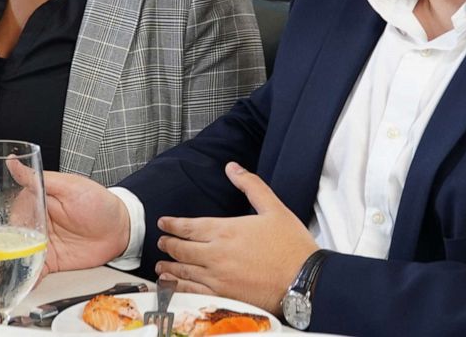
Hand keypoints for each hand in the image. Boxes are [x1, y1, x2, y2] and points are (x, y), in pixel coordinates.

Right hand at [8, 163, 130, 273]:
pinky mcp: (50, 261)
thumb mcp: (70, 186)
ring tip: (2, 273)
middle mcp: (36, 224)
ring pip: (18, 256)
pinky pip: (33, 271)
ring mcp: (42, 244)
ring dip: (9, 265)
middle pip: (11, 238)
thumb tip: (13, 163)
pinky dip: (26, 278)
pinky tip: (20, 283)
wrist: (121, 229)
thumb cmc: (99, 203)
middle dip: (2, 249)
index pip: (13, 213)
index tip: (2, 234)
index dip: (7, 224)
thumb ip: (40, 179)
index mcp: (37, 202)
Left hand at [154, 162, 317, 314]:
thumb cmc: (291, 246)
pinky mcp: (224, 296)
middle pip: (182, 249)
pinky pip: (193, 292)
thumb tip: (233, 168)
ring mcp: (218, 278)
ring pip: (184, 271)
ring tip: (161, 266)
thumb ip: (251, 185)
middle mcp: (217, 254)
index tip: (163, 223)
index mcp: (226, 230)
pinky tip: (173, 287)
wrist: (304, 280)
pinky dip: (178, 288)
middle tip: (161, 242)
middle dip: (168, 244)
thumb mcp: (274, 207)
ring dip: (169, 267)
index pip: (189, 226)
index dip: (173, 224)